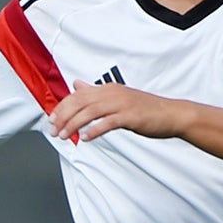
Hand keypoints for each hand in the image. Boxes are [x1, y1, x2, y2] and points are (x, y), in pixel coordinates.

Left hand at [47, 81, 190, 143]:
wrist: (171, 114)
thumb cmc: (143, 109)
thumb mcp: (116, 97)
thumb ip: (95, 92)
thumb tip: (76, 84)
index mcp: (108, 89)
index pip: (78, 95)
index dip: (62, 108)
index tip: (51, 120)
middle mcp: (113, 93)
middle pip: (81, 102)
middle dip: (64, 117)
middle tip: (54, 131)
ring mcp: (122, 104)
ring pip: (91, 112)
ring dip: (74, 125)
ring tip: (64, 136)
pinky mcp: (131, 116)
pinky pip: (108, 122)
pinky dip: (95, 130)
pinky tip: (85, 138)